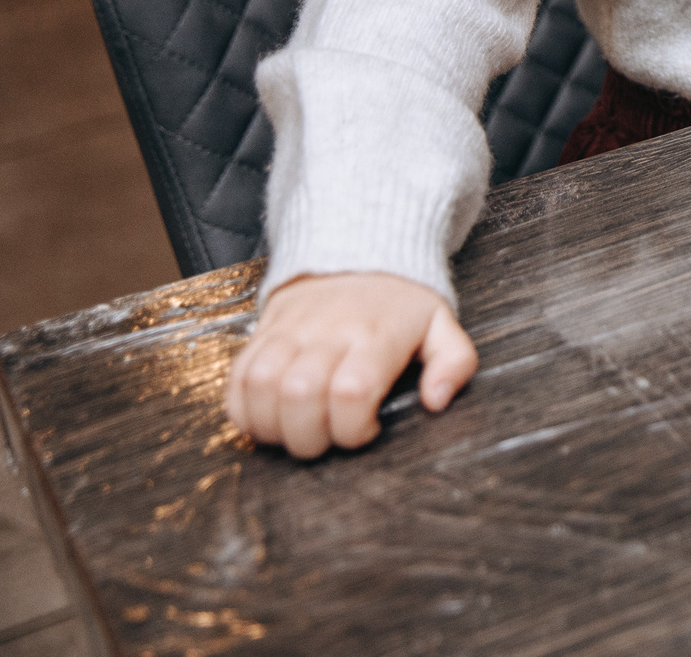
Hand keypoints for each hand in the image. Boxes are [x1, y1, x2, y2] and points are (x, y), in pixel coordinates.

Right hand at [225, 273, 476, 458]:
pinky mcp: (261, 333)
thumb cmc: (400, 303)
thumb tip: (438, 402)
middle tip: (328, 438)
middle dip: (310, 437)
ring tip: (297, 432)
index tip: (367, 430)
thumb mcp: (442, 325)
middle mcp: (328, 331)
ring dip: (272, 427)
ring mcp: (289, 331)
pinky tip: (267, 419)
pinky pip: (236, 378)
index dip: (353, 428)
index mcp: (377, 333)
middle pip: (299, 395)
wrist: (356, 252)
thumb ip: (454, 363)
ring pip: (260, 386)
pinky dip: (242, 411)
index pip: (351, 391)